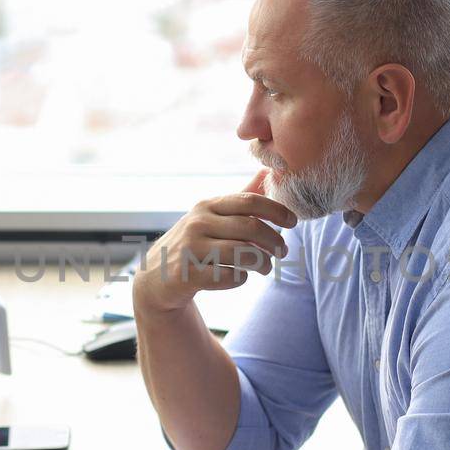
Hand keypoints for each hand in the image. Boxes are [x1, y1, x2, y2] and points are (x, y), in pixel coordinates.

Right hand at [133, 170, 297, 314]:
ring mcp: (190, 249)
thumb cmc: (195, 242)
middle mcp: (197, 224)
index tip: (293, 222)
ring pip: (241, 254)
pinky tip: (240, 276)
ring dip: (262, 262)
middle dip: (274, 241)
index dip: (276, 210)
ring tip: (266, 267)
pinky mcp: (187, 275)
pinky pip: (227, 277)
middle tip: (283, 251)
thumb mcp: (213, 216)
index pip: (248, 201)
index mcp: (207, 206)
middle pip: (250, 228)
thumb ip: (241, 198)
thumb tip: (267, 171)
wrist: (157, 276)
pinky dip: (240, 278)